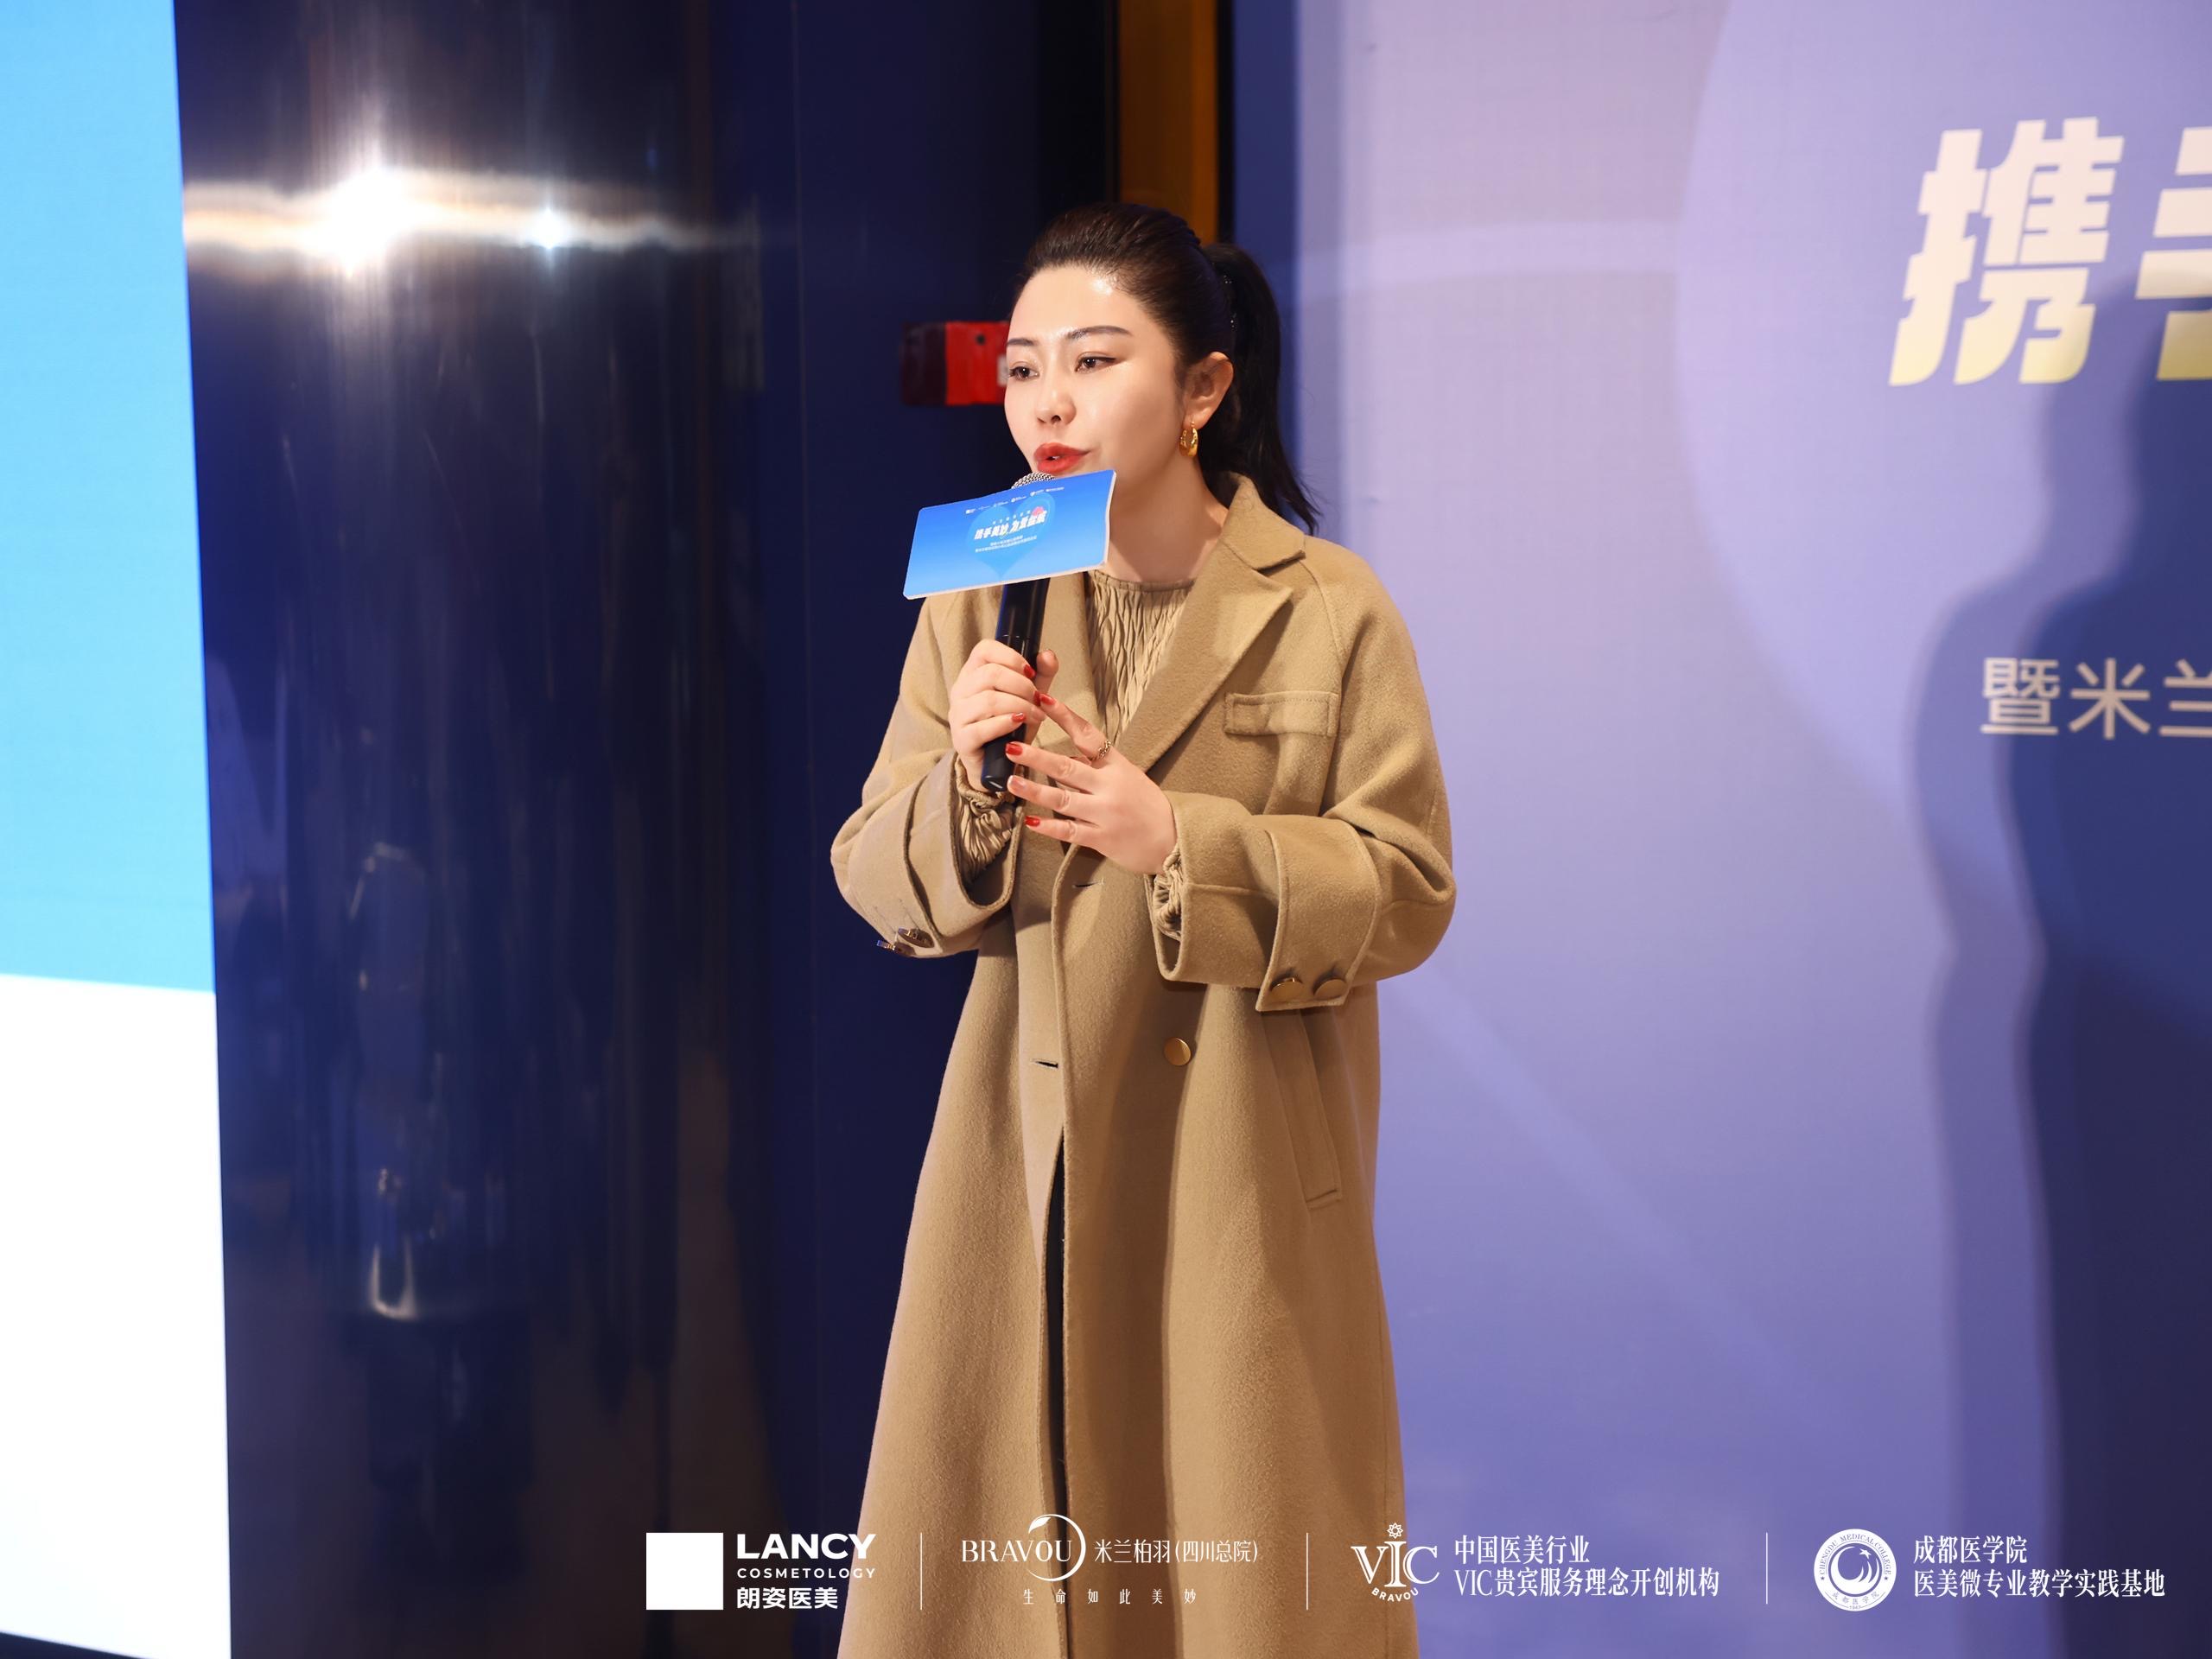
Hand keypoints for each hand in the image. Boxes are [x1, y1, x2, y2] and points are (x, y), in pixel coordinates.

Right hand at [950, 641, 1060, 791]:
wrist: (999, 764)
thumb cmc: (1011, 726)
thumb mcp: (1029, 697)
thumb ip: (1041, 675)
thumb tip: (1048, 655)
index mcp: (973, 674)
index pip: (984, 649)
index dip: (1011, 657)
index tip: (1030, 672)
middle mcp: (960, 691)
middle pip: (989, 673)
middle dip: (1021, 685)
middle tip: (1038, 698)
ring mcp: (957, 715)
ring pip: (988, 700)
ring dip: (1019, 706)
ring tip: (1036, 715)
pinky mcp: (962, 739)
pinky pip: (983, 727)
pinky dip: (1005, 724)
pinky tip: (1019, 723)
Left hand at [1008, 690, 1177, 875]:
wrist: (1174, 840)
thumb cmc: (1149, 806)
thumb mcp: (1129, 776)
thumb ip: (1098, 767)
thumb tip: (1064, 759)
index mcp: (1118, 766)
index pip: (1088, 735)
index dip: (1065, 716)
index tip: (1044, 699)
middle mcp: (1110, 786)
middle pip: (1067, 767)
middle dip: (1037, 757)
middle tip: (1012, 746)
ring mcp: (1104, 812)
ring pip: (1063, 799)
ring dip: (1035, 791)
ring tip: (1011, 782)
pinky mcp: (1101, 838)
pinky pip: (1070, 831)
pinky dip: (1049, 827)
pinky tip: (1029, 822)